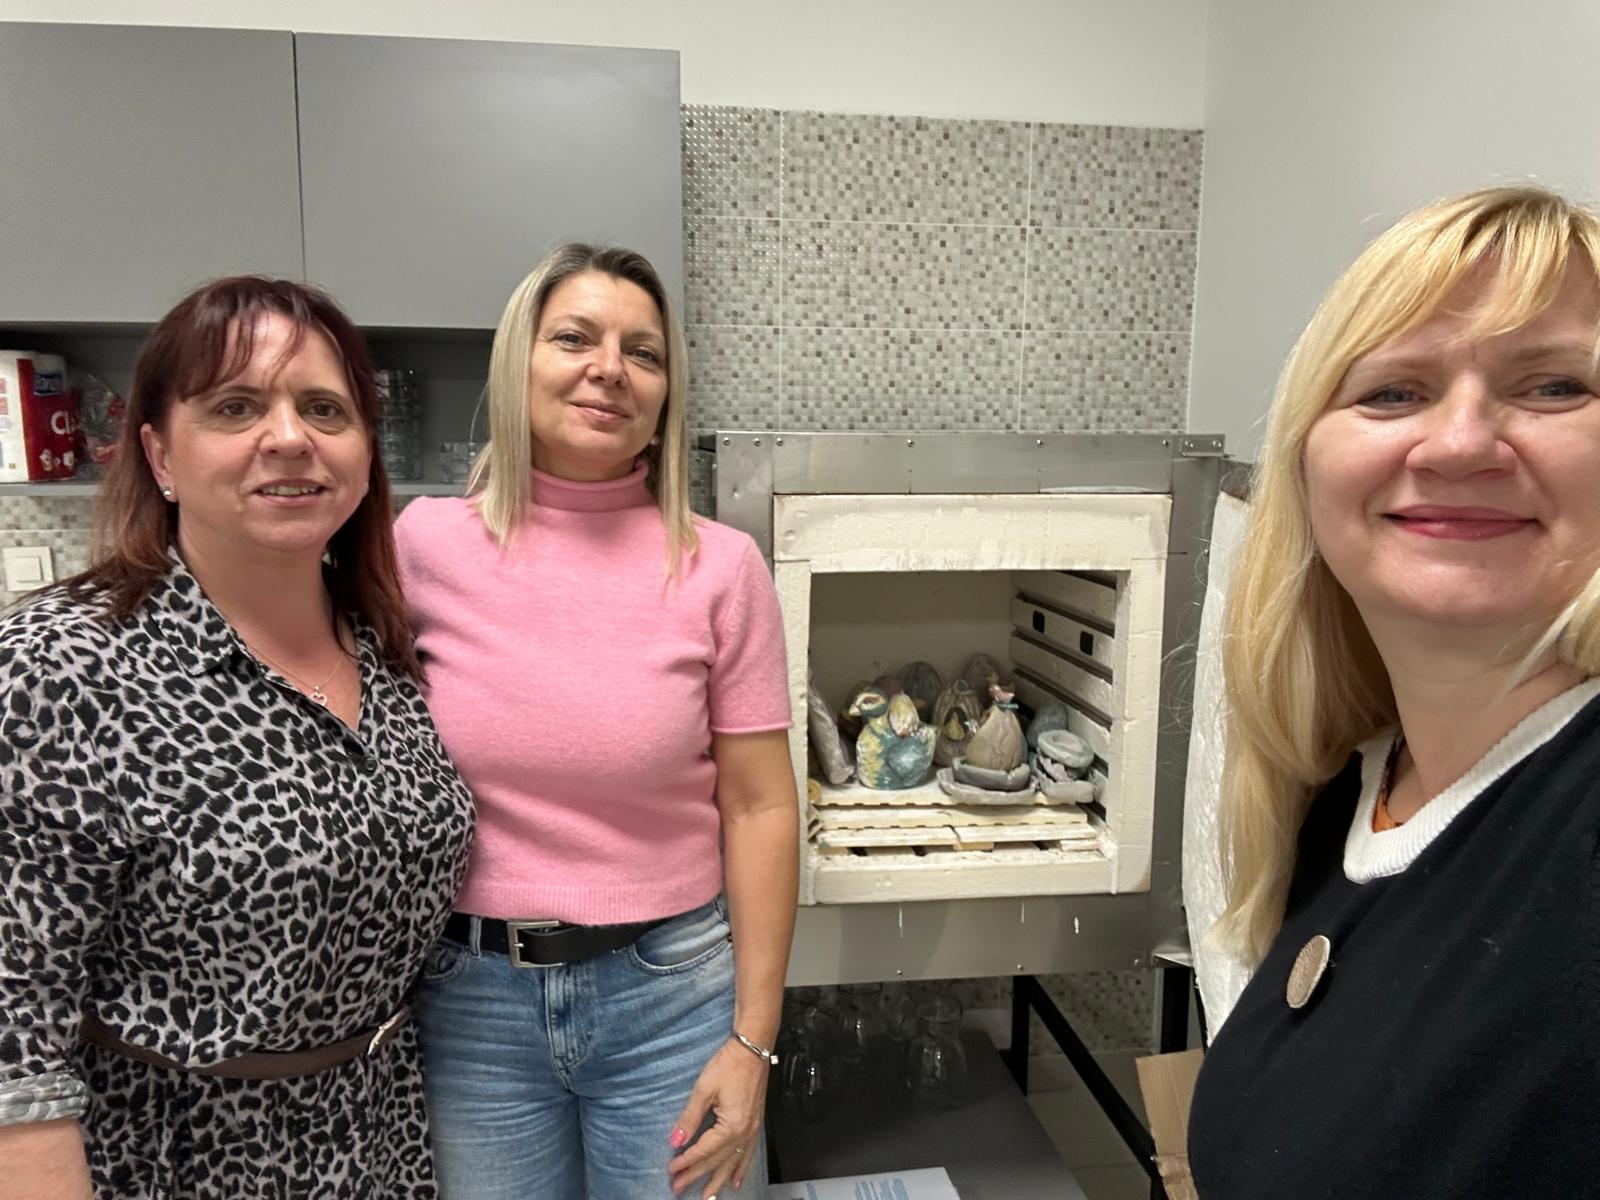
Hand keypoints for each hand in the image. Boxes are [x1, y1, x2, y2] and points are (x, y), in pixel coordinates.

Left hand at [667, 1037, 769, 1197]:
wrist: (753, 1049)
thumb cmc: (729, 1064)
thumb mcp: (704, 1089)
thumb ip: (690, 1117)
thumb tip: (677, 1139)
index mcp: (732, 1125)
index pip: (704, 1150)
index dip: (686, 1161)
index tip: (671, 1170)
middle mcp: (744, 1132)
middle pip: (717, 1160)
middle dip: (697, 1175)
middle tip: (679, 1188)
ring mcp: (752, 1130)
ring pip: (733, 1162)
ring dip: (718, 1180)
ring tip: (708, 1197)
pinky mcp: (755, 1124)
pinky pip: (748, 1154)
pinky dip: (741, 1168)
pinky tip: (736, 1180)